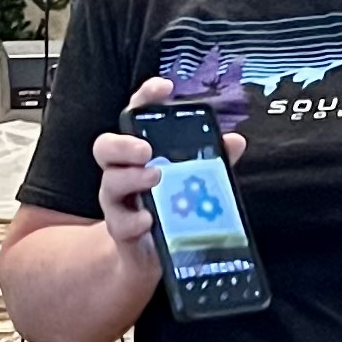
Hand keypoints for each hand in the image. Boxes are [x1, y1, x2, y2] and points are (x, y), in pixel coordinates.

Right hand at [92, 77, 246, 272]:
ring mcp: (117, 202)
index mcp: (139, 152)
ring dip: (131, 178)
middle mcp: (121, 172)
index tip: (164, 87)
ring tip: (155, 176)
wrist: (151, 255)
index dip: (146, 98)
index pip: (136, 116)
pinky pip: (119, 224)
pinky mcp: (120, 231)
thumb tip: (235, 140)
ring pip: (109, 184)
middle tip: (146, 148)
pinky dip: (134, 220)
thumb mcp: (193, 180)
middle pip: (105, 147)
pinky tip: (148, 219)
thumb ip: (212, 160)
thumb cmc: (171, 206)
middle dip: (124, 143)